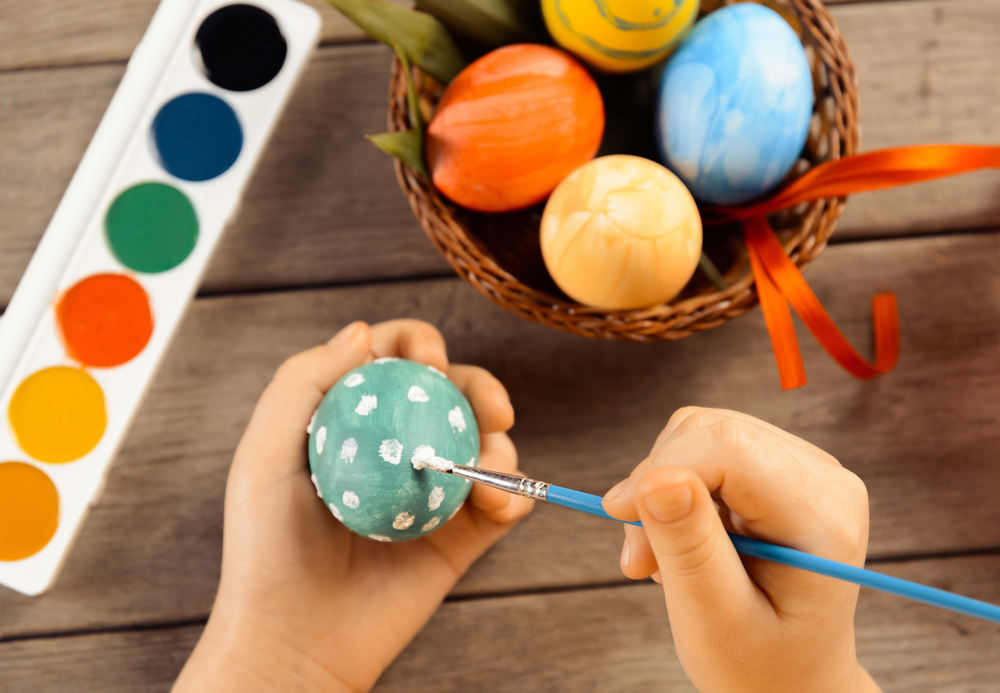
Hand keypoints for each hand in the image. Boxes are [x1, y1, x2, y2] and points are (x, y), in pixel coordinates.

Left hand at [173, 320, 532, 692]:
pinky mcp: (462, 536)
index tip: (427, 358)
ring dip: (499, 439)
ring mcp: (433, 492)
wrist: (295, 642)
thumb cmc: (266, 550)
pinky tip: (495, 501)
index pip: (392, 360)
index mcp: (354, 422)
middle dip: (478, 384)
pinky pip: (504, 499)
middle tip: (487, 404)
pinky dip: (512, 491)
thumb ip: (302, 383)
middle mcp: (398, 449)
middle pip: (452, 393)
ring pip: (486, 441)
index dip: (417, 342)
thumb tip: (363, 332)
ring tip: (488, 463)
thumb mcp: (263, 456)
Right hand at [602, 408, 881, 692]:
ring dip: (660, 489)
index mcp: (823, 516)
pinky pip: (704, 448)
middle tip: (637, 560)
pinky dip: (674, 489)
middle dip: (656, 483)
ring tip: (661, 559)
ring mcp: (803, 469)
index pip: (731, 447)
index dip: (662, 466)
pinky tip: (681, 541)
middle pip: (712, 431)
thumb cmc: (760, 665)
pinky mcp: (777, 469)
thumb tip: (656, 477)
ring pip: (701, 433)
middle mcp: (823, 479)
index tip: (616, 514)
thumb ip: (689, 547)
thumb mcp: (716, 621)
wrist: (790, 682)